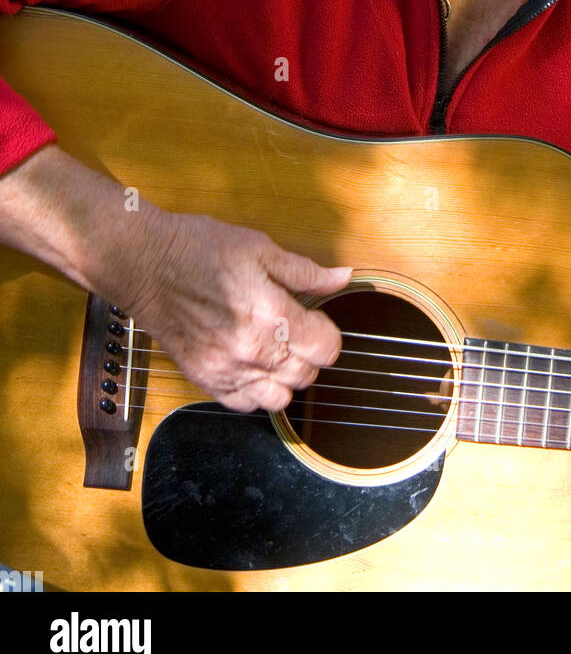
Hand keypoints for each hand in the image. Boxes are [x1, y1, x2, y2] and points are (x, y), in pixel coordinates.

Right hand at [126, 206, 351, 412]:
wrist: (145, 263)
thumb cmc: (200, 249)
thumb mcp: (260, 248)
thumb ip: (305, 272)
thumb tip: (343, 277)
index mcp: (272, 315)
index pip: (327, 349)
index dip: (328, 332)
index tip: (317, 319)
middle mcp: (252, 351)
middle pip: (307, 376)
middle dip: (310, 354)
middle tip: (296, 330)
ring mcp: (226, 370)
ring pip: (279, 399)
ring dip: (285, 378)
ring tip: (275, 350)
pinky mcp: (204, 380)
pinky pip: (244, 405)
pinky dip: (255, 391)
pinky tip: (251, 364)